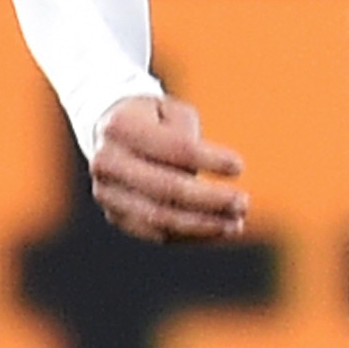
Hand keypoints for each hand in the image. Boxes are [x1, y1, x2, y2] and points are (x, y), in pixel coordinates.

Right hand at [92, 93, 250, 240]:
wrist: (110, 134)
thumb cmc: (153, 120)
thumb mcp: (172, 111)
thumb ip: (187, 137)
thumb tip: (199, 177)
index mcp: (120, 127)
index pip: (174, 149)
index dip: (209, 160)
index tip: (239, 166)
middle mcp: (106, 162)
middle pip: (166, 189)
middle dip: (210, 199)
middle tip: (243, 202)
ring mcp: (107, 193)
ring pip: (160, 218)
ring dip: (203, 226)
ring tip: (236, 224)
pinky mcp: (116, 216)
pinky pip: (157, 233)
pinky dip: (191, 236)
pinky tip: (218, 231)